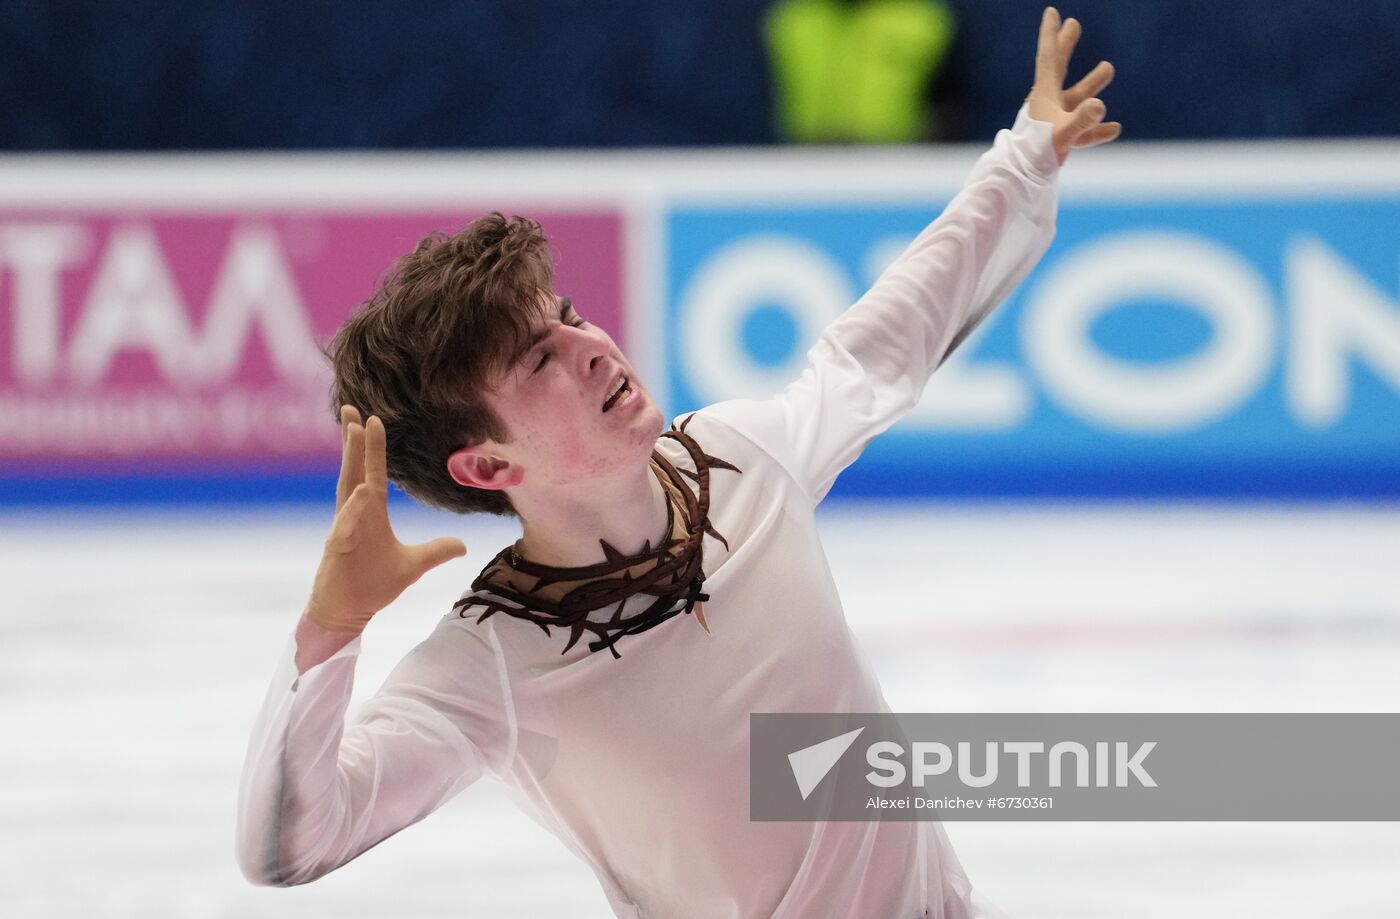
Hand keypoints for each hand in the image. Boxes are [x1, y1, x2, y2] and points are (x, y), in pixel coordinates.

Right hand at [304, 405, 467, 633]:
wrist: (348, 612)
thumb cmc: (373, 585)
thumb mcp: (413, 565)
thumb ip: (436, 551)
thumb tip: (462, 545)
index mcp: (371, 513)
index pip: (373, 473)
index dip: (372, 447)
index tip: (373, 419)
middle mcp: (355, 514)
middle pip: (355, 469)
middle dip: (354, 440)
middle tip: (352, 409)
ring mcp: (344, 528)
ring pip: (347, 487)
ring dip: (351, 459)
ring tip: (355, 430)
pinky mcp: (338, 548)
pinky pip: (346, 525)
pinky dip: (353, 509)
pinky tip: (362, 492)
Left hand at [1026, 7, 1120, 164]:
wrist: (1021, 181)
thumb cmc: (1038, 155)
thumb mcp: (1063, 135)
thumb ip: (1082, 121)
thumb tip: (1100, 106)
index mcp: (1044, 94)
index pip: (1048, 57)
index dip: (1051, 34)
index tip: (1052, 12)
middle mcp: (1047, 103)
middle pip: (1058, 68)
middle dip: (1066, 46)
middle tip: (1073, 24)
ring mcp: (1053, 121)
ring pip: (1075, 97)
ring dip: (1090, 83)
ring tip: (1108, 67)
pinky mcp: (1059, 139)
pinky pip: (1081, 130)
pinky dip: (1096, 129)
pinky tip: (1114, 128)